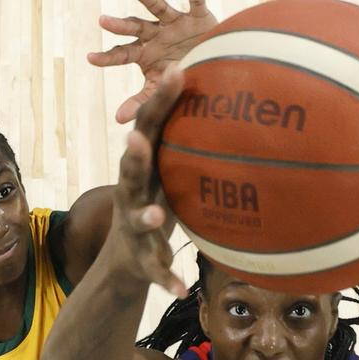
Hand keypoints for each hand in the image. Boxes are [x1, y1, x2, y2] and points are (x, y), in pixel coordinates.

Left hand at [89, 0, 216, 123]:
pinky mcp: (197, 14)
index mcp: (144, 52)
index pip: (121, 54)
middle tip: (102, 21)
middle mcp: (155, 34)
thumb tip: (118, 119)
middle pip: (133, 26)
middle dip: (119, 25)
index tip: (90, 58)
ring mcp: (174, 22)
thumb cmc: (182, 75)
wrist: (213, 63)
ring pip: (156, 5)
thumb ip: (141, 101)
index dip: (107, 57)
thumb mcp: (160, 89)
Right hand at [108, 67, 187, 297]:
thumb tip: (233, 92)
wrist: (125, 261)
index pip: (148, 127)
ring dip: (144, 216)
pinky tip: (182, 289)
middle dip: (133, 157)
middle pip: (129, 171)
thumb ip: (187, 138)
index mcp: (142, 167)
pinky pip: (155, 270)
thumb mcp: (167, 170)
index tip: (177, 70)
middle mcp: (131, 193)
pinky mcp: (142, 260)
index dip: (159, 100)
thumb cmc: (155, 201)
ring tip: (154, 215)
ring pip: (137, 219)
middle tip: (136, 141)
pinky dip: (166, 279)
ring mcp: (133, 227)